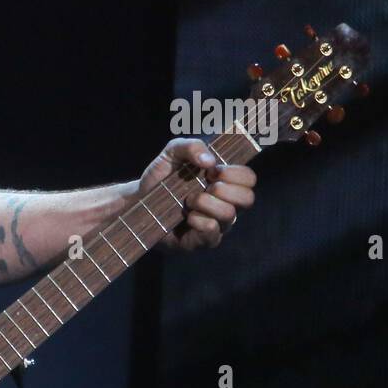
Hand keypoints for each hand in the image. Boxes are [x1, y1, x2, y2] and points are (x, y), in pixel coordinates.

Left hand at [137, 138, 256, 250]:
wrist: (138, 200)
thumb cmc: (161, 177)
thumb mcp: (173, 152)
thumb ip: (192, 146)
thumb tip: (209, 161)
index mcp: (226, 184)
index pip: (249, 179)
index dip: (233, 173)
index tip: (209, 171)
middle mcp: (227, 205)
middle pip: (248, 199)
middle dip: (222, 188)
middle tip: (201, 186)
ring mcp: (217, 225)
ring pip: (230, 215)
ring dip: (205, 203)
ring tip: (188, 201)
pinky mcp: (202, 241)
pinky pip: (212, 231)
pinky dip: (198, 220)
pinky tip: (186, 215)